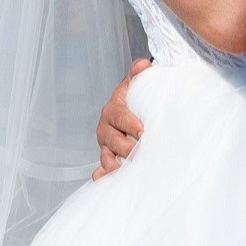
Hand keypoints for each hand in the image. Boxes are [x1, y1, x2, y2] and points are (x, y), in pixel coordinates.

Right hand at [94, 61, 149, 176]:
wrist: (131, 110)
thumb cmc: (135, 98)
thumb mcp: (136, 84)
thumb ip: (138, 73)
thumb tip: (143, 64)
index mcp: (113, 110)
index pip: (119, 117)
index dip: (130, 124)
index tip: (142, 130)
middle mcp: (106, 129)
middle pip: (112, 140)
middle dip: (126, 148)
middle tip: (140, 153)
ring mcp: (106, 145)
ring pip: (106, 157)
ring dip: (115, 166)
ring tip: (127, 172)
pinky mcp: (108, 159)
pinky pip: (102, 170)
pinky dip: (102, 176)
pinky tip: (104, 181)